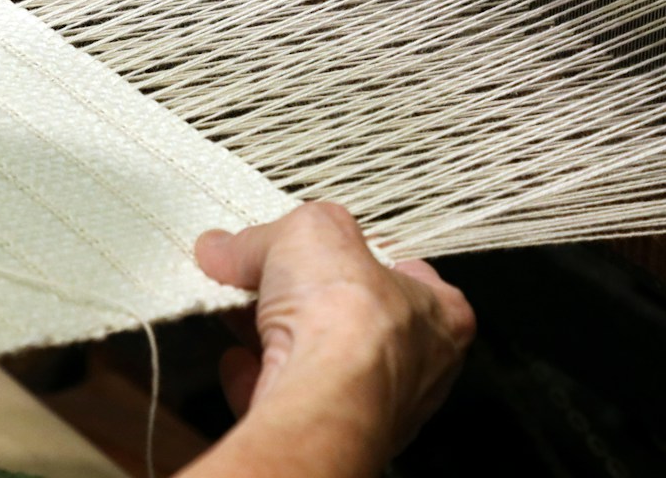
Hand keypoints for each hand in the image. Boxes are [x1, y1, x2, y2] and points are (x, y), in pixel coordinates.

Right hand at [187, 203, 474, 477]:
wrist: (324, 400)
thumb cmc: (350, 317)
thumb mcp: (310, 231)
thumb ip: (264, 238)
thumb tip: (227, 246)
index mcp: (438, 314)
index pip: (408, 273)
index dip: (361, 251)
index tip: (324, 242)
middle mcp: (413, 367)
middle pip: (351, 318)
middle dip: (301, 295)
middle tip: (261, 273)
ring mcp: (370, 406)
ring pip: (319, 363)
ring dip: (273, 335)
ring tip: (235, 309)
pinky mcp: (326, 435)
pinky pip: (289, 403)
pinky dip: (258, 382)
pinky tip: (236, 361)